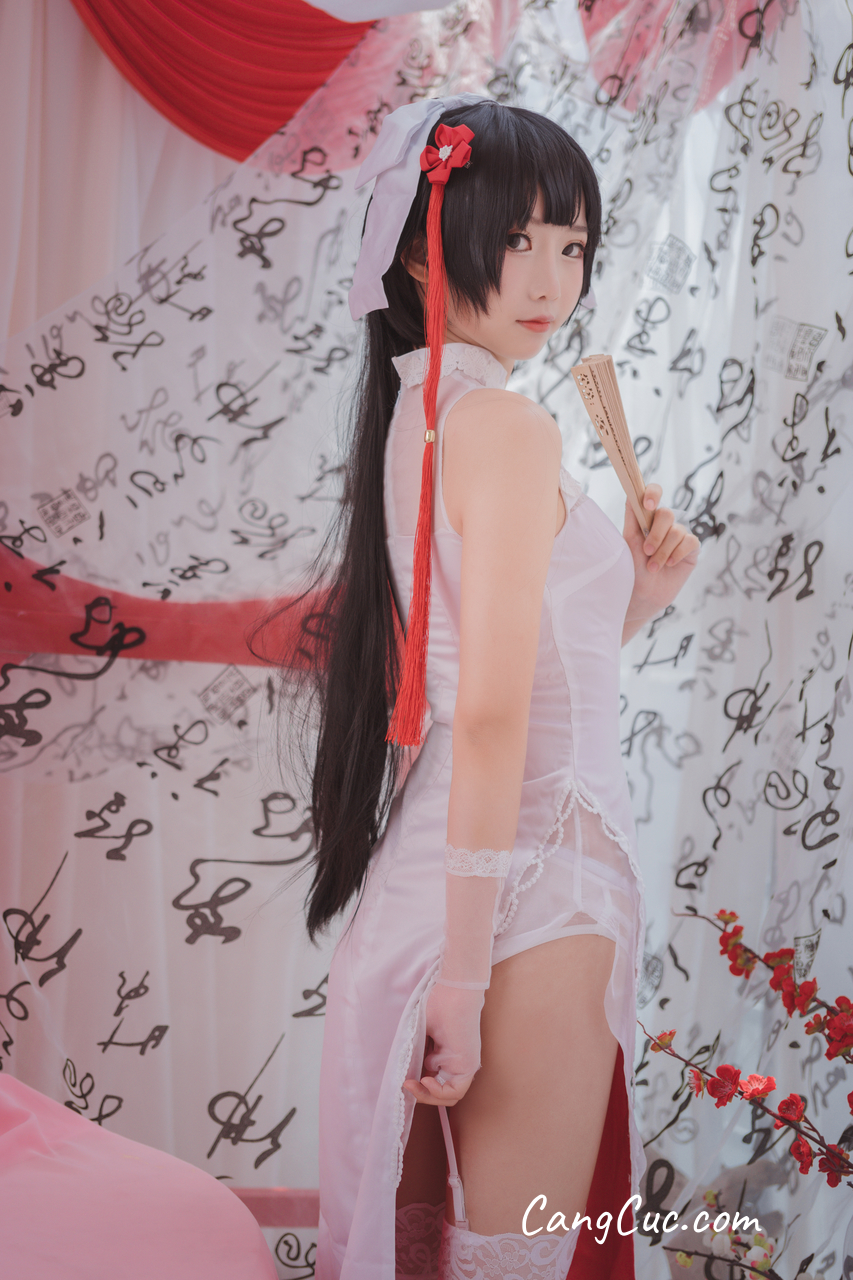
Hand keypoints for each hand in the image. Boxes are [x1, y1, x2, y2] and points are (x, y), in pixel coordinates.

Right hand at [402, 982, 484, 1106]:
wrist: (454, 990)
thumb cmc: (437, 1003)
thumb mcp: (418, 1032)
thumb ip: (412, 1053)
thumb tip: (400, 1073)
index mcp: (444, 1053)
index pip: (432, 1080)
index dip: (416, 1085)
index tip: (403, 1079)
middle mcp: (455, 1062)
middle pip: (439, 1092)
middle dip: (420, 1094)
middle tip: (405, 1085)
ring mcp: (463, 1064)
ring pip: (448, 1096)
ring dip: (427, 1096)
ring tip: (412, 1085)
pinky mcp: (469, 1064)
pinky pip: (456, 1092)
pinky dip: (438, 1093)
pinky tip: (425, 1080)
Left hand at [622, 484, 699, 632]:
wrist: (643, 593)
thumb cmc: (633, 567)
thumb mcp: (629, 541)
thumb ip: (632, 518)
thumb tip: (631, 493)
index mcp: (648, 518)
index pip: (654, 493)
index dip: (653, 493)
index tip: (647, 504)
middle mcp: (665, 524)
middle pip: (667, 513)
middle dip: (656, 534)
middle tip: (647, 551)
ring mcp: (680, 535)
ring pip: (677, 531)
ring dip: (663, 551)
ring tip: (654, 567)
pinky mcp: (691, 549)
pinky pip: (690, 542)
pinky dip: (678, 553)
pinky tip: (670, 564)